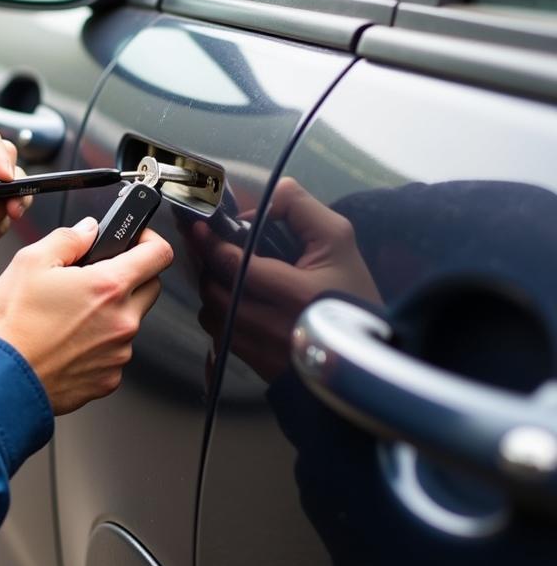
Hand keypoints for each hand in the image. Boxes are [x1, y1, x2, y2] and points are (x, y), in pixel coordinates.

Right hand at [0, 219, 173, 414]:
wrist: (3, 380)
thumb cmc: (13, 325)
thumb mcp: (31, 262)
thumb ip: (68, 238)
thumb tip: (87, 230)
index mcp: (108, 287)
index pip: (159, 255)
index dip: (149, 241)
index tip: (135, 241)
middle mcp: (122, 321)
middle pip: (150, 288)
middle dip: (131, 277)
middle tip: (96, 277)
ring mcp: (118, 353)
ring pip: (130, 322)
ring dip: (111, 313)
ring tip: (70, 315)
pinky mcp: (109, 378)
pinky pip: (114, 353)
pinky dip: (98, 344)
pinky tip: (68, 342)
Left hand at [192, 178, 379, 382]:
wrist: (367, 351)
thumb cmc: (351, 292)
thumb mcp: (337, 239)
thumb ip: (299, 208)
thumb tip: (264, 198)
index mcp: (296, 294)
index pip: (235, 265)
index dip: (211, 243)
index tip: (199, 228)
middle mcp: (274, 327)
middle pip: (215, 292)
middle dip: (210, 268)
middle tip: (215, 251)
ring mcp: (262, 351)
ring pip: (213, 315)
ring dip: (214, 292)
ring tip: (229, 277)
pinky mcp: (257, 367)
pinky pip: (220, 338)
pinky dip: (222, 317)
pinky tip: (239, 303)